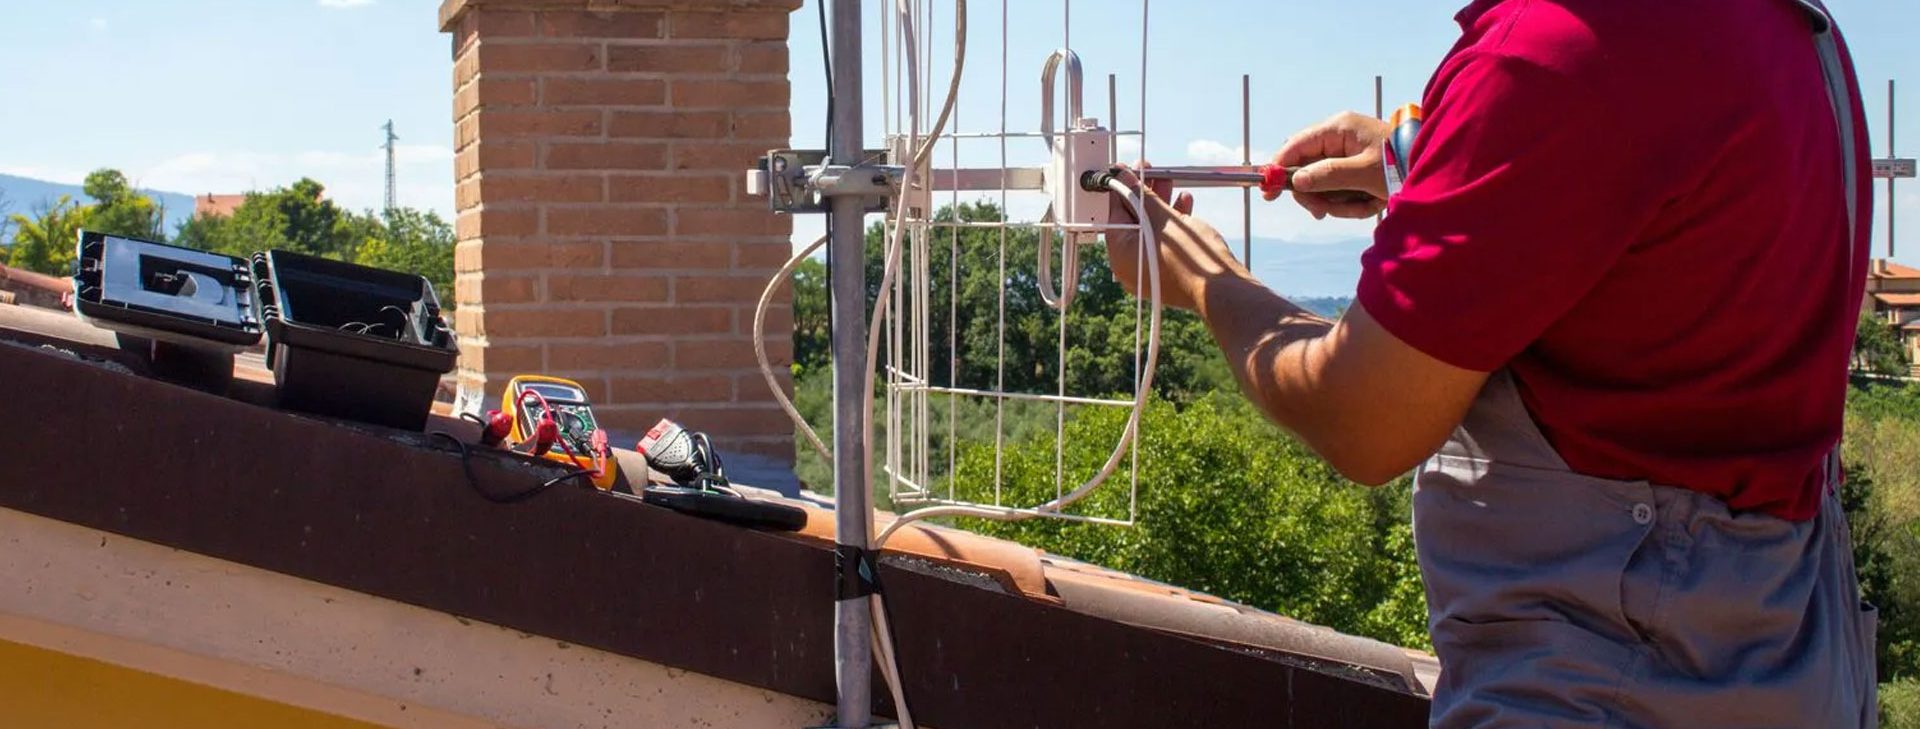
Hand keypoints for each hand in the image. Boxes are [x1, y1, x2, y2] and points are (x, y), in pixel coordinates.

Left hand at [1102, 165, 1253, 312]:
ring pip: (1150, 229)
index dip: (1121, 187)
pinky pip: (1164, 242)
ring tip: (1170, 182)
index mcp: (1120, 255)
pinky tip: (1184, 203)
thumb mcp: (1162, 217)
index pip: (1114, 213)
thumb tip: (1124, 177)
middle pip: (1133, 220)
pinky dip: (1172, 222)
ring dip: (1160, 203)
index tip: (1128, 170)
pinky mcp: (1168, 271)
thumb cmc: (1189, 259)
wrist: (1222, 292)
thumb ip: (1141, 195)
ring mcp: (1150, 270)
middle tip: (1151, 171)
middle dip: (1144, 193)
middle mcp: (1130, 266)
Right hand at [1273, 111, 1391, 218]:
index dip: (1279, 167)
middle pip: (1306, 168)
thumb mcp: (1363, 173)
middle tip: (1321, 212)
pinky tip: (1369, 203)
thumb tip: (1296, 181)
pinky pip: (1340, 189)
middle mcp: (1339, 138)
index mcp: (1338, 129)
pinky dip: (1351, 202)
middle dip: (1314, 193)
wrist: (1434, 169)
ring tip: (1361, 206)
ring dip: (1337, 202)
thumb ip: (1327, 176)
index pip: (1296, 145)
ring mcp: (1347, 153)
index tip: (1268, 190)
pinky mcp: (1356, 168)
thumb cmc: (1400, 164)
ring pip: (1323, 183)